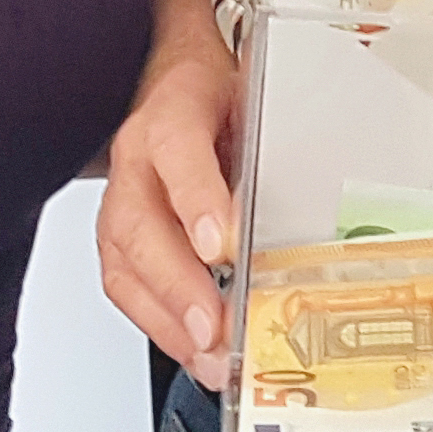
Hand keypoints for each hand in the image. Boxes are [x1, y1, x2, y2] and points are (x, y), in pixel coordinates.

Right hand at [96, 37, 239, 389]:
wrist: (173, 75)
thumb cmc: (220, 94)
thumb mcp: (256, 100)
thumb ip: (273, 148)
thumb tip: (314, 209)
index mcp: (174, 111)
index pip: (178, 151)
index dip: (197, 201)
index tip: (222, 248)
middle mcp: (137, 156)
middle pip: (141, 224)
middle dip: (179, 285)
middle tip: (214, 328)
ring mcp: (121, 196)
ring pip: (124, 262)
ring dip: (167, 318)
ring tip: (209, 356)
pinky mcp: (118, 233)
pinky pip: (124, 284)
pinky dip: (158, 323)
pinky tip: (192, 350)